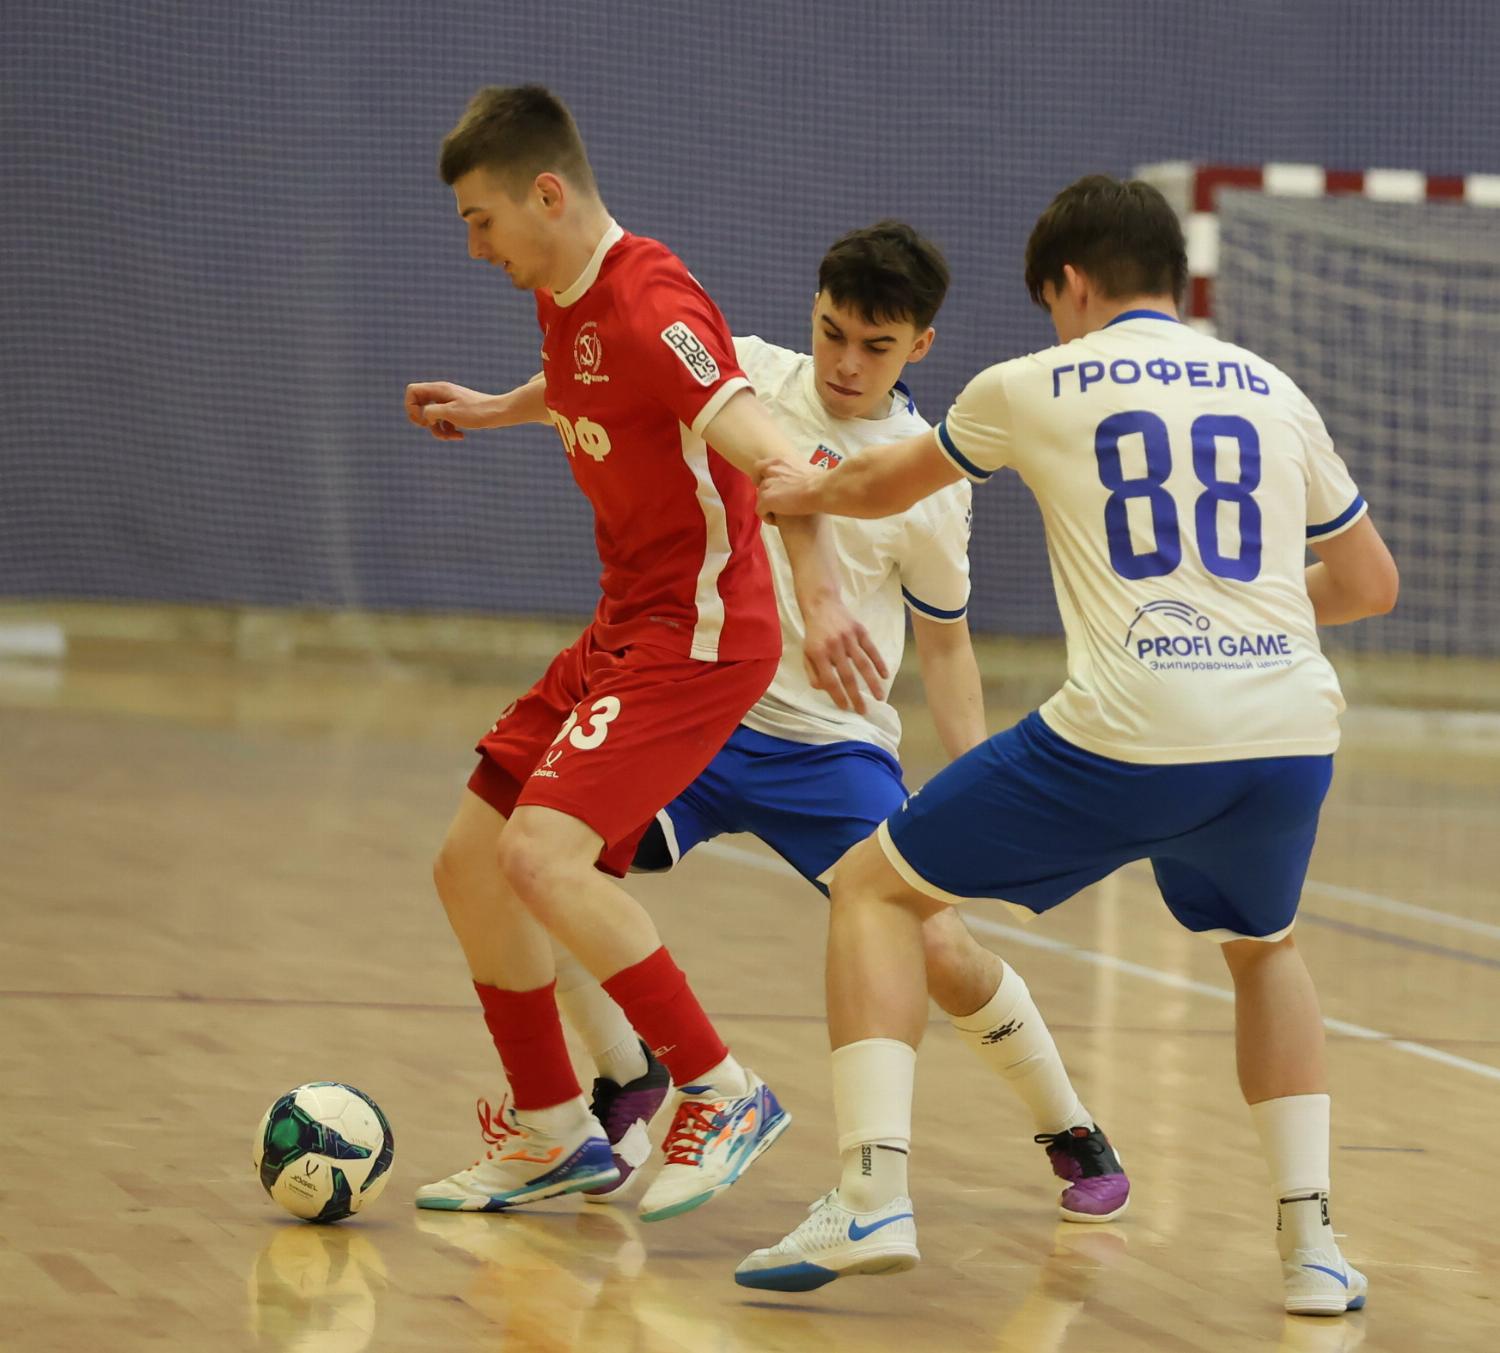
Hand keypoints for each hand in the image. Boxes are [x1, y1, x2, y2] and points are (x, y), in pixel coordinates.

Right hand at [403, 381, 495, 441]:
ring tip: (450, 436)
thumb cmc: (476, 412)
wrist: (500, 413)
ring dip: (437, 430)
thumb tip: (424, 416)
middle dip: (423, 421)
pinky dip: (448, 431)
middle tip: (431, 426)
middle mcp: (442, 393)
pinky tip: (460, 435)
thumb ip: (431, 412)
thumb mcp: (450, 413)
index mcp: (438, 389)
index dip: (411, 406)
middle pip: (419, 405)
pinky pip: (444, 422)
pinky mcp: (457, 411)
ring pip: (432, 417)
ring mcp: (449, 402)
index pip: (412, 391)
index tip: (422, 419)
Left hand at [756, 458, 821, 522]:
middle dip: (765, 492)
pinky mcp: (767, 499)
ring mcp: (767, 484)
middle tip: (776, 503)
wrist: (821, 490)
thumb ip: (800, 471)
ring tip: (781, 516)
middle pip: (758, 482)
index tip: (771, 487)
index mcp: (781, 461)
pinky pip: (760, 511)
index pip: (761, 466)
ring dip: (769, 507)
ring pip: (760, 498)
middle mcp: (771, 470)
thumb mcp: (808, 469)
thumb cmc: (822, 482)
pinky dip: (768, 517)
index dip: (763, 478)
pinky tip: (779, 522)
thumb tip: (807, 474)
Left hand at [801, 596, 888, 714]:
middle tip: (864, 711)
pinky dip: (879, 663)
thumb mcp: (806, 653)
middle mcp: (834, 646)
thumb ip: (813, 673)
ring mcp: (849, 638)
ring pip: (863, 664)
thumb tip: (825, 689)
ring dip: (872, 683)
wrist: (822, 605)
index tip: (846, 708)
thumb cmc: (814, 634)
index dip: (838, 695)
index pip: (829, 680)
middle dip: (856, 696)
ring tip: (879, 697)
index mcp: (818, 653)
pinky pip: (872, 649)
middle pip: (848, 676)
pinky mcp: (860, 631)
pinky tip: (885, 676)